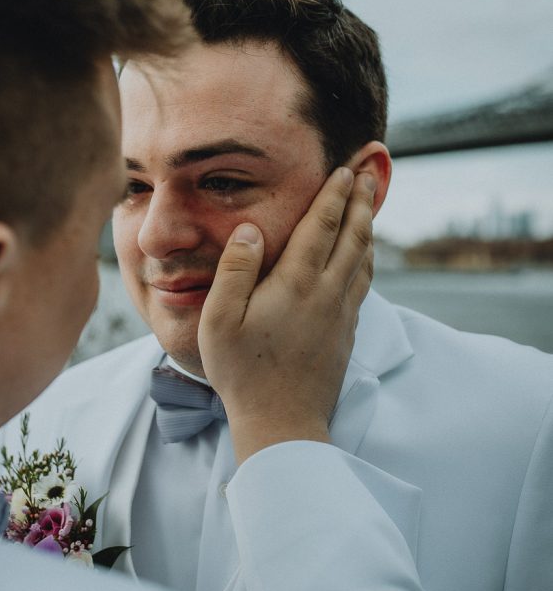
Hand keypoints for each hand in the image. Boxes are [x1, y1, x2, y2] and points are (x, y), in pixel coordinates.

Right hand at [198, 169, 374, 462]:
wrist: (283, 423)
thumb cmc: (242, 372)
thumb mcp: (219, 320)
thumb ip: (234, 270)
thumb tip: (250, 229)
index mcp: (296, 284)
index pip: (322, 226)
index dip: (334, 193)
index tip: (344, 167)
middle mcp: (326, 293)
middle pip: (352, 234)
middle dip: (361, 198)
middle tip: (369, 168)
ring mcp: (341, 313)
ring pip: (363, 257)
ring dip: (369, 224)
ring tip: (371, 200)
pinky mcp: (346, 332)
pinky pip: (364, 282)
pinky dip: (368, 257)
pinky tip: (367, 253)